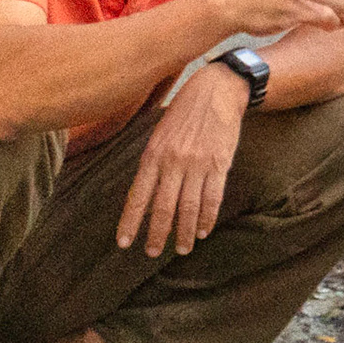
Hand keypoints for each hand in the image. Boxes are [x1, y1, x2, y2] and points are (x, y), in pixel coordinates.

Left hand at [116, 63, 248, 256]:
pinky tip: (203, 231)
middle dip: (157, 234)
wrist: (217, 90)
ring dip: (183, 232)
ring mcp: (197, 164)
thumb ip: (153, 163)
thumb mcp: (159, 134)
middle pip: (163, 207)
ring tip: (181, 249)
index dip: (131, 221)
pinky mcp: (219, 164)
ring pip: (188, 208)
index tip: (124, 243)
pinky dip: (207, 218)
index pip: (138, 196)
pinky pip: (212, 198)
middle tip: (152, 253)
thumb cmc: (184, 112)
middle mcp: (173, 162)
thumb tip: (144, 195)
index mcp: (154, 154)